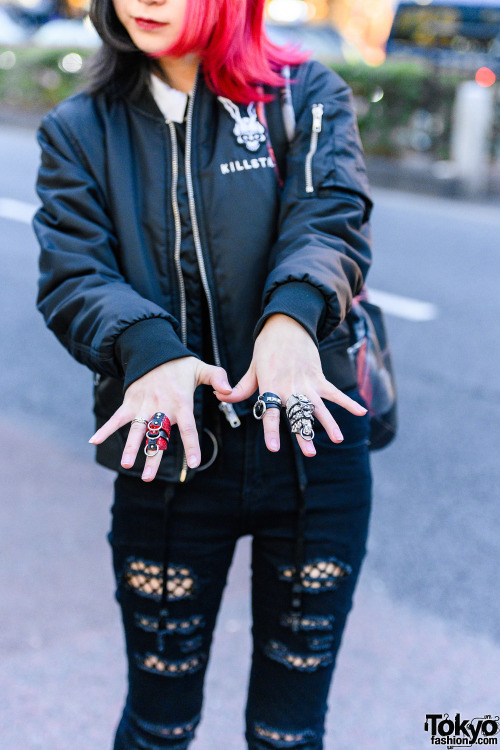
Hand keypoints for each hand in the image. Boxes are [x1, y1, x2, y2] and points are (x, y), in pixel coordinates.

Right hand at [89, 357, 231, 480]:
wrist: (153, 351)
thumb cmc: (180, 364)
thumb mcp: (203, 368)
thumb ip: (218, 379)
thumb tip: (229, 391)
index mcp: (181, 403)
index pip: (188, 428)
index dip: (191, 446)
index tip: (194, 463)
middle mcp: (161, 407)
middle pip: (158, 436)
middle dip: (153, 457)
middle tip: (149, 477)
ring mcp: (143, 406)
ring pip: (137, 430)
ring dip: (130, 447)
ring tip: (126, 464)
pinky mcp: (130, 403)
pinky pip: (116, 418)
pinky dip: (105, 429)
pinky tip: (93, 441)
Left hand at [213, 314, 365, 457]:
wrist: (287, 325)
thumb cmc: (266, 348)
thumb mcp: (252, 368)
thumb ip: (241, 387)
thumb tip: (220, 397)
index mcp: (271, 386)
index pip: (270, 412)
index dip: (271, 430)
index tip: (274, 448)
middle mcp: (290, 387)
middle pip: (298, 414)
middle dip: (304, 434)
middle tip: (310, 453)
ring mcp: (307, 382)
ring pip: (319, 407)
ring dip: (329, 423)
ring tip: (338, 439)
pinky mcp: (319, 377)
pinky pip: (335, 392)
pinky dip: (348, 401)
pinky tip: (362, 411)